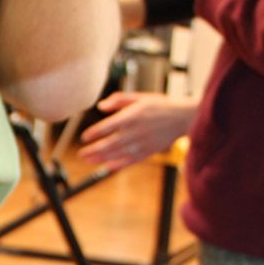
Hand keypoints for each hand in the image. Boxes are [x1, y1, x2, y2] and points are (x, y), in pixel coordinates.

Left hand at [78, 90, 197, 169]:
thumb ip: (118, 100)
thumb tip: (101, 106)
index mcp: (134, 115)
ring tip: (88, 160)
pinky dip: (119, 165)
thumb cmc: (160, 106)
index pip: (109, 126)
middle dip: (94, 150)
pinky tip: (107, 167)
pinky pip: (131, 161)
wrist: (182, 118)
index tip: (84, 136)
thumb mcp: (139, 97)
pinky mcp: (148, 151)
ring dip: (102, 158)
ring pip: (119, 154)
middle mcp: (137, 131)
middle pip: (111, 143)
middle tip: (81, 153)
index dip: (95, 132)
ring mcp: (143, 143)